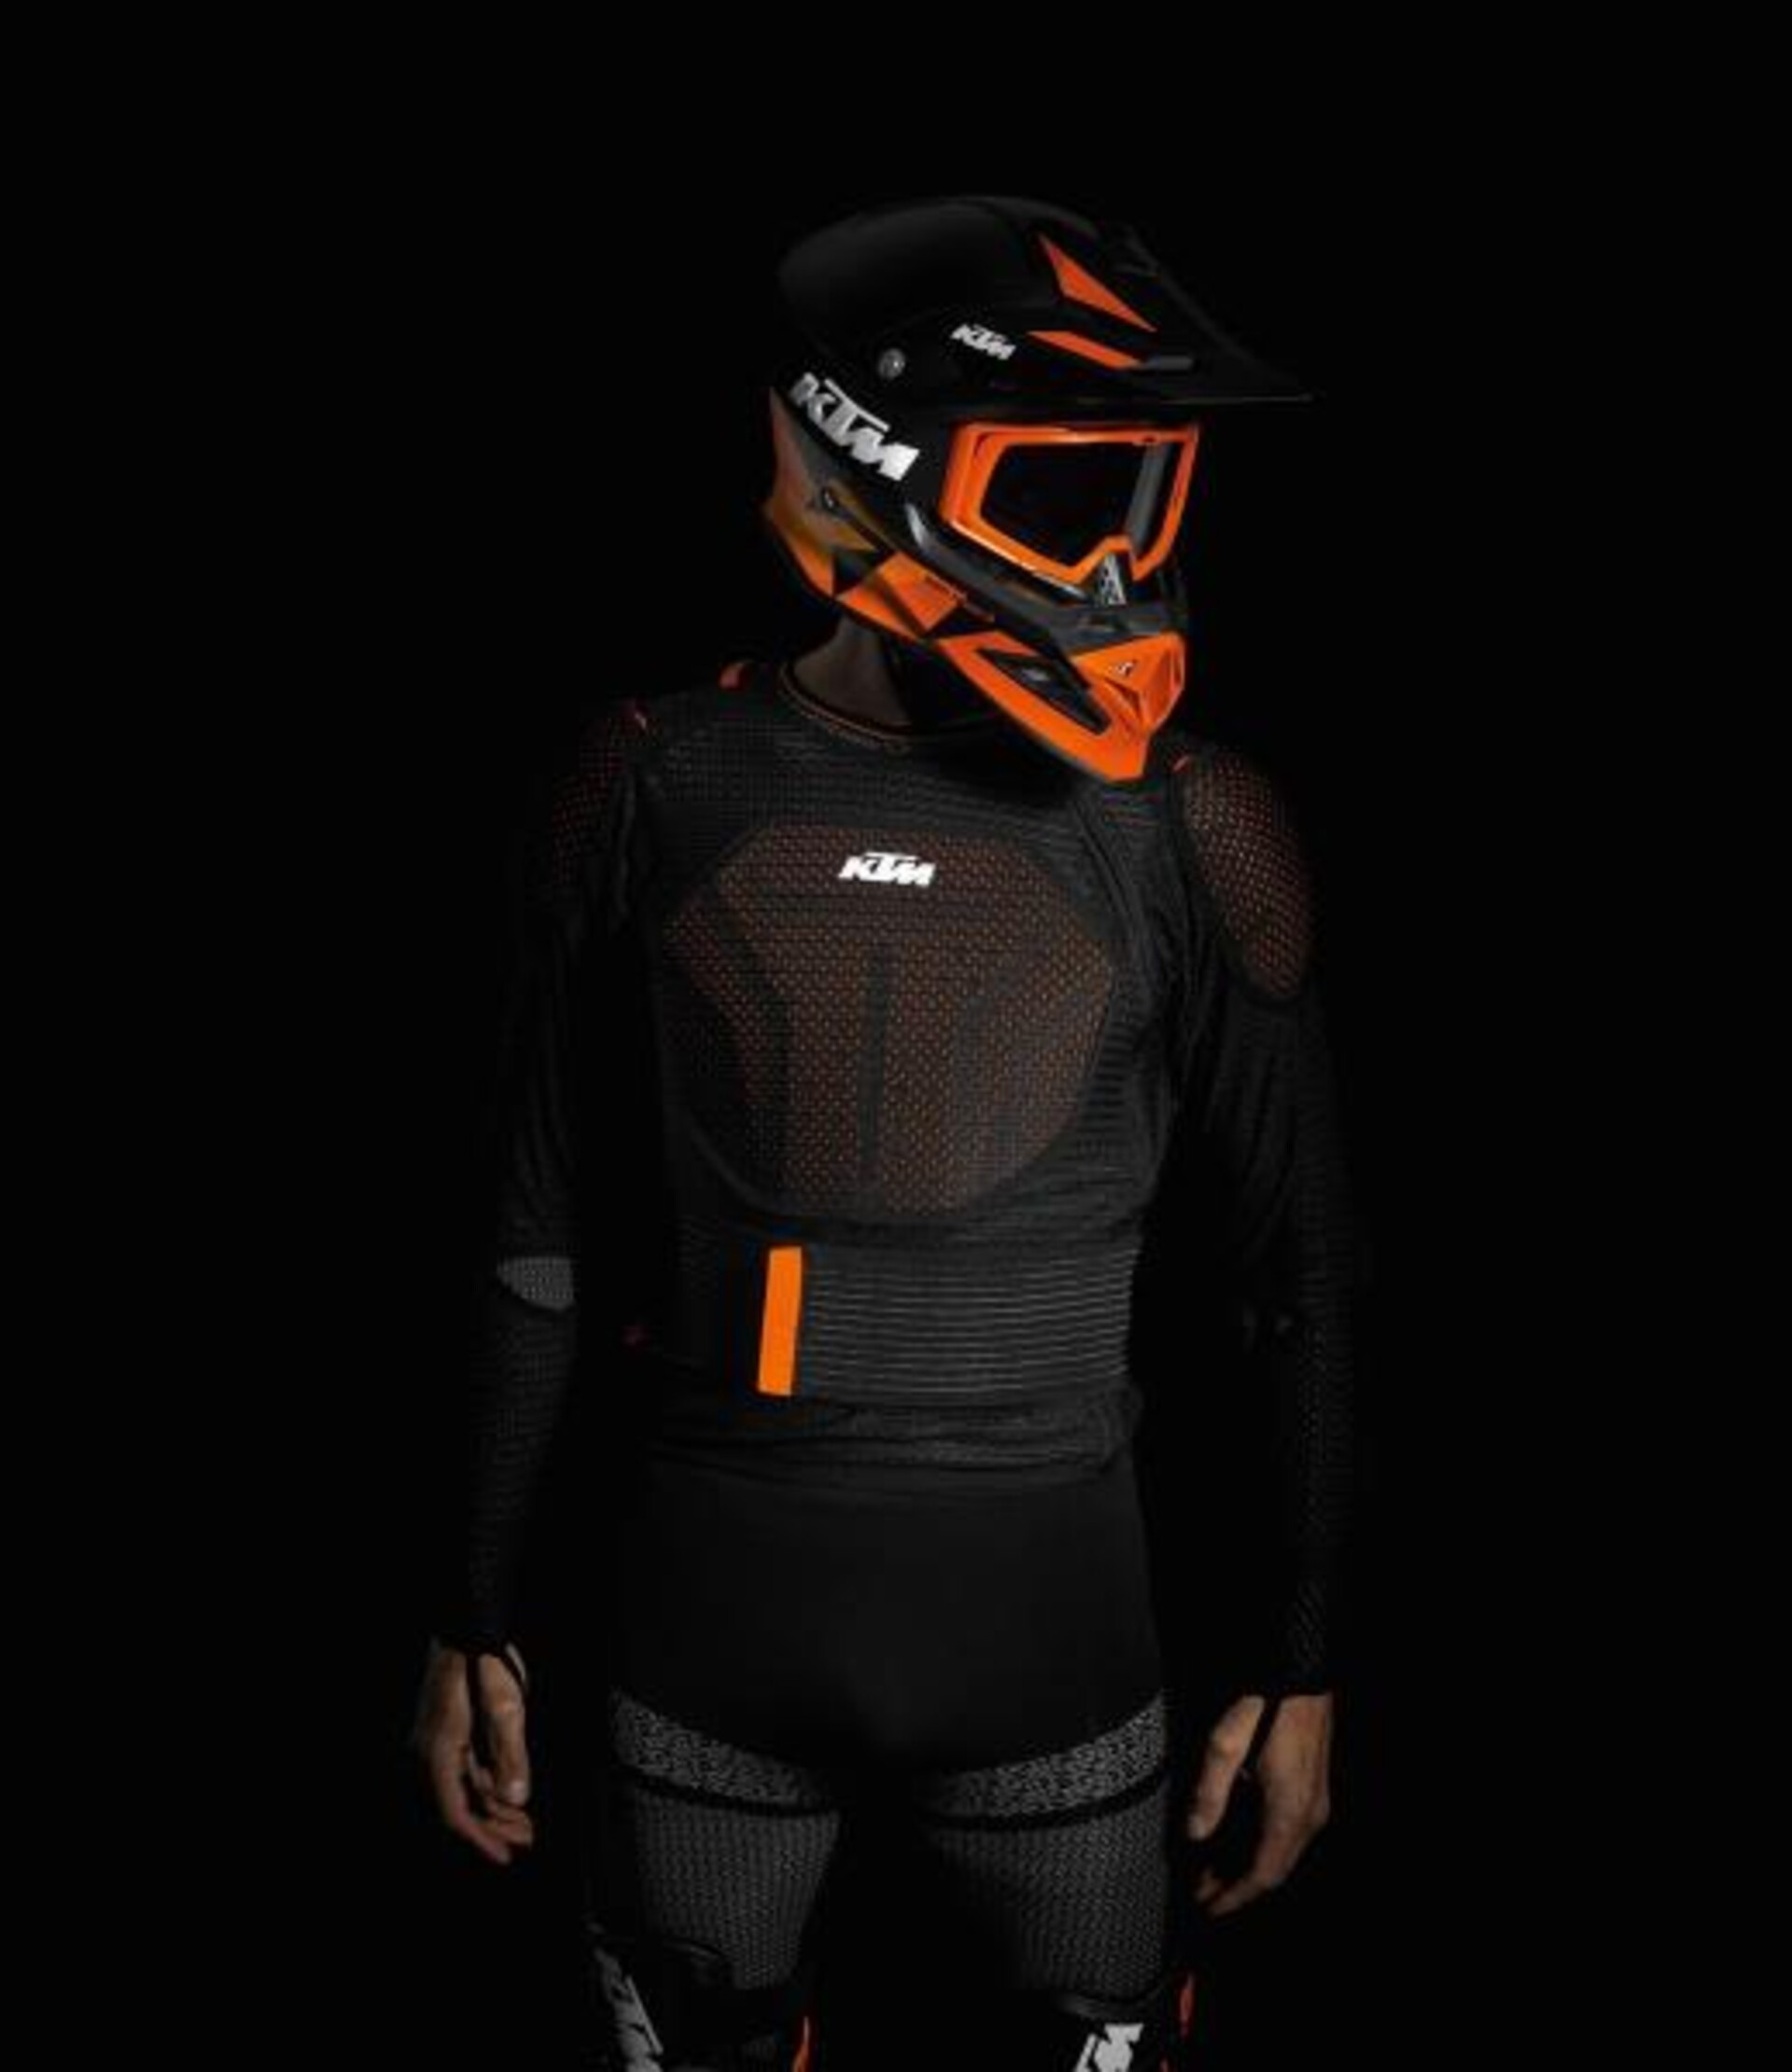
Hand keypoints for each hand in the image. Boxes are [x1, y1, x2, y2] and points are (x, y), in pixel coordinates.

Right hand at [409, 1637, 536, 1865]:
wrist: (465, 1626)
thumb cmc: (482, 1663)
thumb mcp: (506, 1708)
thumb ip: (511, 1755)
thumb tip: (517, 1799)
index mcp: (438, 1753)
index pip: (455, 1812)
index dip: (481, 1839)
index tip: (505, 1857)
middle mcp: (430, 1754)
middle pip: (461, 1806)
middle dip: (495, 1826)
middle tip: (527, 1839)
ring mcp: (437, 1744)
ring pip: (465, 1790)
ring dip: (494, 1808)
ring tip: (525, 1823)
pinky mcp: (447, 1735)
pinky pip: (466, 1772)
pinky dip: (488, 1786)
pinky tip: (511, 1794)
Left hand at [1185, 1691, 1332, 1916]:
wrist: (1301, 1671)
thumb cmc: (1264, 1703)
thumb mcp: (1226, 1743)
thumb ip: (1210, 1793)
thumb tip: (1195, 1835)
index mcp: (1290, 1812)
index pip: (1263, 1874)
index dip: (1234, 1896)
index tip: (1207, 1909)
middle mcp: (1309, 1816)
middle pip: (1274, 1869)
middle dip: (1237, 1885)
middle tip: (1201, 1892)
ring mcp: (1315, 1803)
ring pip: (1282, 1853)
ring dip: (1247, 1866)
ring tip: (1210, 1870)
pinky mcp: (1313, 1790)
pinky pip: (1287, 1834)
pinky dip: (1260, 1846)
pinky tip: (1235, 1839)